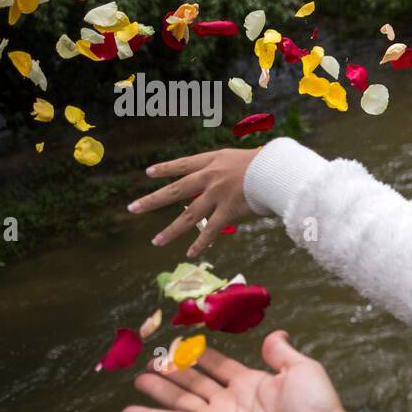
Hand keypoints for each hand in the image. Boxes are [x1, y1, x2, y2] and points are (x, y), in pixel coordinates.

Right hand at [121, 331, 349, 411]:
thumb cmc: (315, 409)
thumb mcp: (302, 370)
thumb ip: (281, 353)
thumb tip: (275, 334)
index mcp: (253, 384)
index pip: (219, 366)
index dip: (202, 355)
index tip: (183, 343)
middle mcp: (231, 401)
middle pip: (195, 381)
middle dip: (175, 370)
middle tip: (153, 359)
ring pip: (180, 399)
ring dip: (159, 389)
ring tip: (139, 377)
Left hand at [128, 148, 258, 257]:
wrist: (277, 170)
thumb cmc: (271, 163)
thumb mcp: (247, 159)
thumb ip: (235, 171)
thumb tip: (235, 184)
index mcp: (215, 160)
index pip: (184, 164)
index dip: (167, 168)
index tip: (149, 172)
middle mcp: (211, 177)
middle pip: (176, 190)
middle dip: (153, 200)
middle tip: (133, 208)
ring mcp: (216, 195)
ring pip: (188, 216)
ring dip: (171, 230)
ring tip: (156, 241)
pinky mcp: (227, 211)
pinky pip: (211, 230)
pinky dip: (201, 243)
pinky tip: (190, 253)